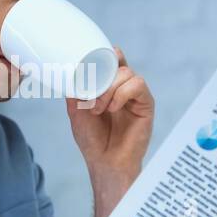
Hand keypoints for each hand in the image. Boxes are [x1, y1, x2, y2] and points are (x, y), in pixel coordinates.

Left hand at [66, 47, 153, 177]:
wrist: (105, 162)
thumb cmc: (93, 139)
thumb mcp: (76, 111)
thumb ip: (75, 91)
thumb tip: (69, 73)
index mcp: (109, 86)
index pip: (111, 59)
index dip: (104, 55)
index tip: (91, 62)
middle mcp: (123, 87)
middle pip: (118, 63)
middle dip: (101, 76)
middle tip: (90, 98)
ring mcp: (135, 95)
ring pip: (127, 73)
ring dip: (109, 88)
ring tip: (99, 109)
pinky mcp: (146, 104)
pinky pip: (138, 85)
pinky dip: (122, 93)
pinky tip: (113, 108)